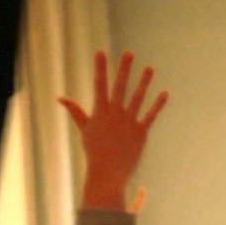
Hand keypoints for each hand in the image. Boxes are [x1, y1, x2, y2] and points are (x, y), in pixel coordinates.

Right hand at [63, 49, 165, 213]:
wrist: (108, 172)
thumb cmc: (94, 150)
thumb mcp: (84, 128)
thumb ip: (75, 111)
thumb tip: (60, 98)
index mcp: (100, 111)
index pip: (99, 84)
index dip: (100, 68)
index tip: (100, 52)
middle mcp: (115, 114)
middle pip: (120, 87)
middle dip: (124, 69)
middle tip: (129, 52)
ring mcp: (129, 122)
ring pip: (138, 98)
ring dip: (144, 82)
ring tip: (150, 67)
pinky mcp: (141, 132)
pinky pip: (151, 115)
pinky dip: (158, 104)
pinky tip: (164, 93)